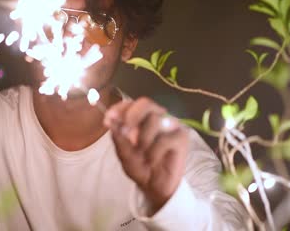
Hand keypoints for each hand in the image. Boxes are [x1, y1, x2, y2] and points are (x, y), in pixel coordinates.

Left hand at [104, 98, 189, 213]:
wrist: (155, 187)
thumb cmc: (140, 167)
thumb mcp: (124, 153)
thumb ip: (118, 136)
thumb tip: (111, 120)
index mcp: (141, 118)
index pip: (130, 104)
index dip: (118, 109)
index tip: (108, 118)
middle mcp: (156, 117)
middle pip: (146, 103)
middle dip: (132, 115)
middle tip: (125, 131)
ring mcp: (170, 125)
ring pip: (155, 119)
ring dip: (143, 140)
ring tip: (143, 154)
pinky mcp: (181, 137)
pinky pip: (165, 138)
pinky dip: (155, 152)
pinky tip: (153, 160)